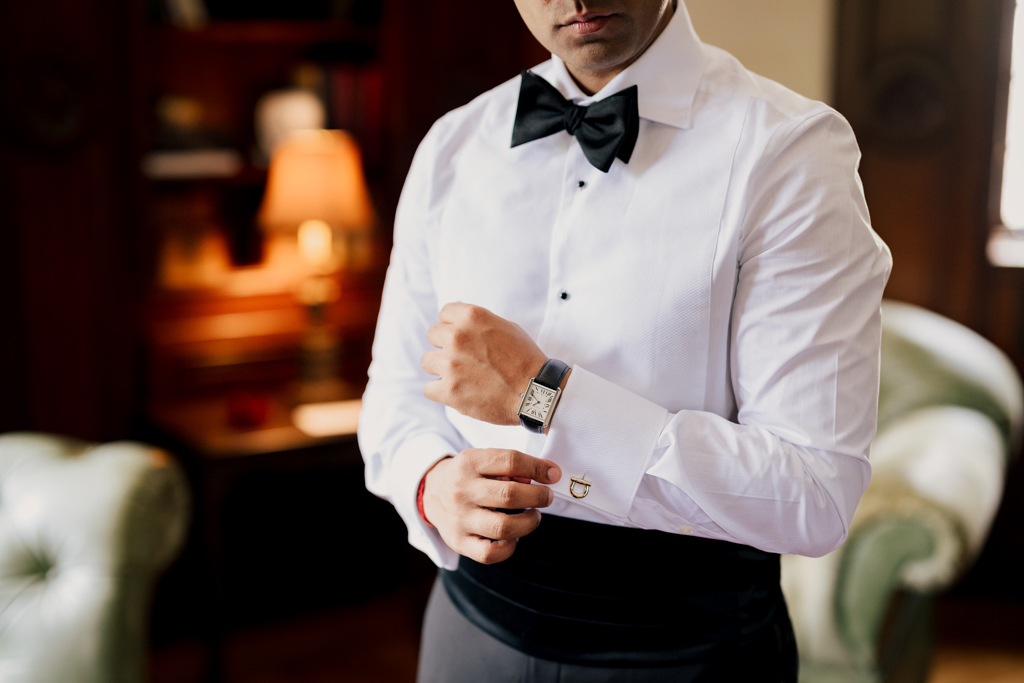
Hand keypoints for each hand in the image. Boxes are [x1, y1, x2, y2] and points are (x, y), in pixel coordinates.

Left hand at [422, 303, 547, 424]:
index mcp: (472, 317)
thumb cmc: (526, 360)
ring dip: (441, 368)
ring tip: (461, 376)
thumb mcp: (506, 327)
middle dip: (445, 345)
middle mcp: (458, 337)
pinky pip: (428, 388)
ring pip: (427, 361)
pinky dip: (441, 391)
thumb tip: (457, 317)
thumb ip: (478, 322)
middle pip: (433, 335)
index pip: (444, 313)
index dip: (453, 325)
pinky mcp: (449, 391)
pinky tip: (457, 392)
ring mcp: (451, 364)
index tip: (463, 337)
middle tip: (464, 358)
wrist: (536, 392)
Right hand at [422, 448, 561, 563]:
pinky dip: (509, 547)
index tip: (553, 474)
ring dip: (529, 522)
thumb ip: (510, 465)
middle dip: (538, 496)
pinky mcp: (459, 542)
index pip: (510, 461)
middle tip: (546, 497)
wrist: (433, 494)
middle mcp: (460, 491)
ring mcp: (458, 519)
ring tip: (534, 515)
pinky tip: (514, 536)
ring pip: (504, 527)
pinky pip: (490, 554)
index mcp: (468, 463)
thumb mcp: (483, 459)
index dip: (538, 467)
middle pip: (509, 495)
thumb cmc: (468, 477)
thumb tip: (541, 476)